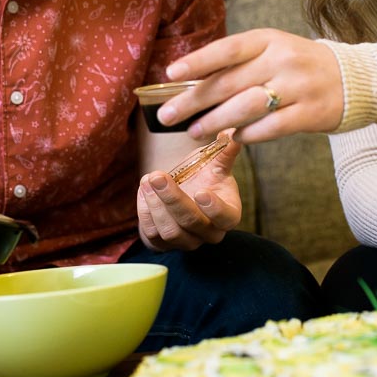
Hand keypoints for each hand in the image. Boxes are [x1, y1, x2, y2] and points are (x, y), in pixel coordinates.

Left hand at [136, 132, 242, 250]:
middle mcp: (209, 233)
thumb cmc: (203, 177)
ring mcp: (187, 242)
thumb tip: (232, 132)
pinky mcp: (164, 245)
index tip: (200, 191)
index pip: (226, 218)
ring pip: (170, 231)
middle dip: (172, 199)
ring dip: (156, 204)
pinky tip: (144, 191)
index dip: (214, 208)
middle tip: (158, 176)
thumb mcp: (215, 163)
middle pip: (192, 222)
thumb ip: (224, 151)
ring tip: (148, 179)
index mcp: (228, 214)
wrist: (182, 191)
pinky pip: (152, 233)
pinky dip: (145, 211)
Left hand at [160, 28, 342, 142]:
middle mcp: (283, 60)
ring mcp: (299, 87)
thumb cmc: (298, 65)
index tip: (170, 73)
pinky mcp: (311, 113)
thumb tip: (191, 82)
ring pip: (247, 107)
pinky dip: (248, 135)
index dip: (197, 61)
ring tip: (194, 131)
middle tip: (167, 115)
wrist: (353, 78)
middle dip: (194, 101)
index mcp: (268, 40)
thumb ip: (238, 63)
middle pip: (230, 82)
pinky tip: (234, 138)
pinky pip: (271, 128)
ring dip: (216, 121)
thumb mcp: (272, 51)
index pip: (227, 49)